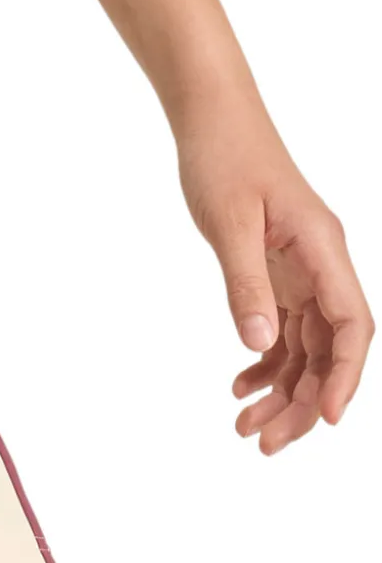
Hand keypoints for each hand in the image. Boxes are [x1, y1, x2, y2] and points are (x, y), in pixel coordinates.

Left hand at [177, 105, 374, 454]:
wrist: (211, 120)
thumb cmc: (223, 158)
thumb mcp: (229, 224)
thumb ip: (244, 284)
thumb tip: (258, 345)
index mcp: (323, 249)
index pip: (350, 326)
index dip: (343, 377)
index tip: (325, 420)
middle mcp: (320, 264)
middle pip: (328, 348)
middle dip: (303, 400)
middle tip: (264, 442)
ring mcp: (300, 270)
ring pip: (304, 346)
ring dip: (281, 390)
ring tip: (245, 427)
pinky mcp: (277, 271)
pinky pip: (281, 328)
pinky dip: (265, 362)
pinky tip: (240, 386)